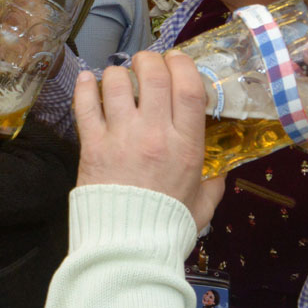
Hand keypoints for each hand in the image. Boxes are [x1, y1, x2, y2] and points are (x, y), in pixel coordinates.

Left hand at [74, 51, 224, 230]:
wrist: (128, 248)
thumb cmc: (166, 226)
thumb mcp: (202, 206)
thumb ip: (214, 185)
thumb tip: (220, 171)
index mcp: (186, 145)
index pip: (188, 87)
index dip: (183, 64)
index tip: (176, 60)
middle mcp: (155, 133)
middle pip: (153, 74)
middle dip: (149, 59)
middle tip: (146, 64)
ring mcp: (122, 136)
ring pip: (118, 82)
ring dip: (118, 73)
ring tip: (118, 80)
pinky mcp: (93, 145)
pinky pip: (86, 104)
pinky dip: (86, 87)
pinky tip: (89, 80)